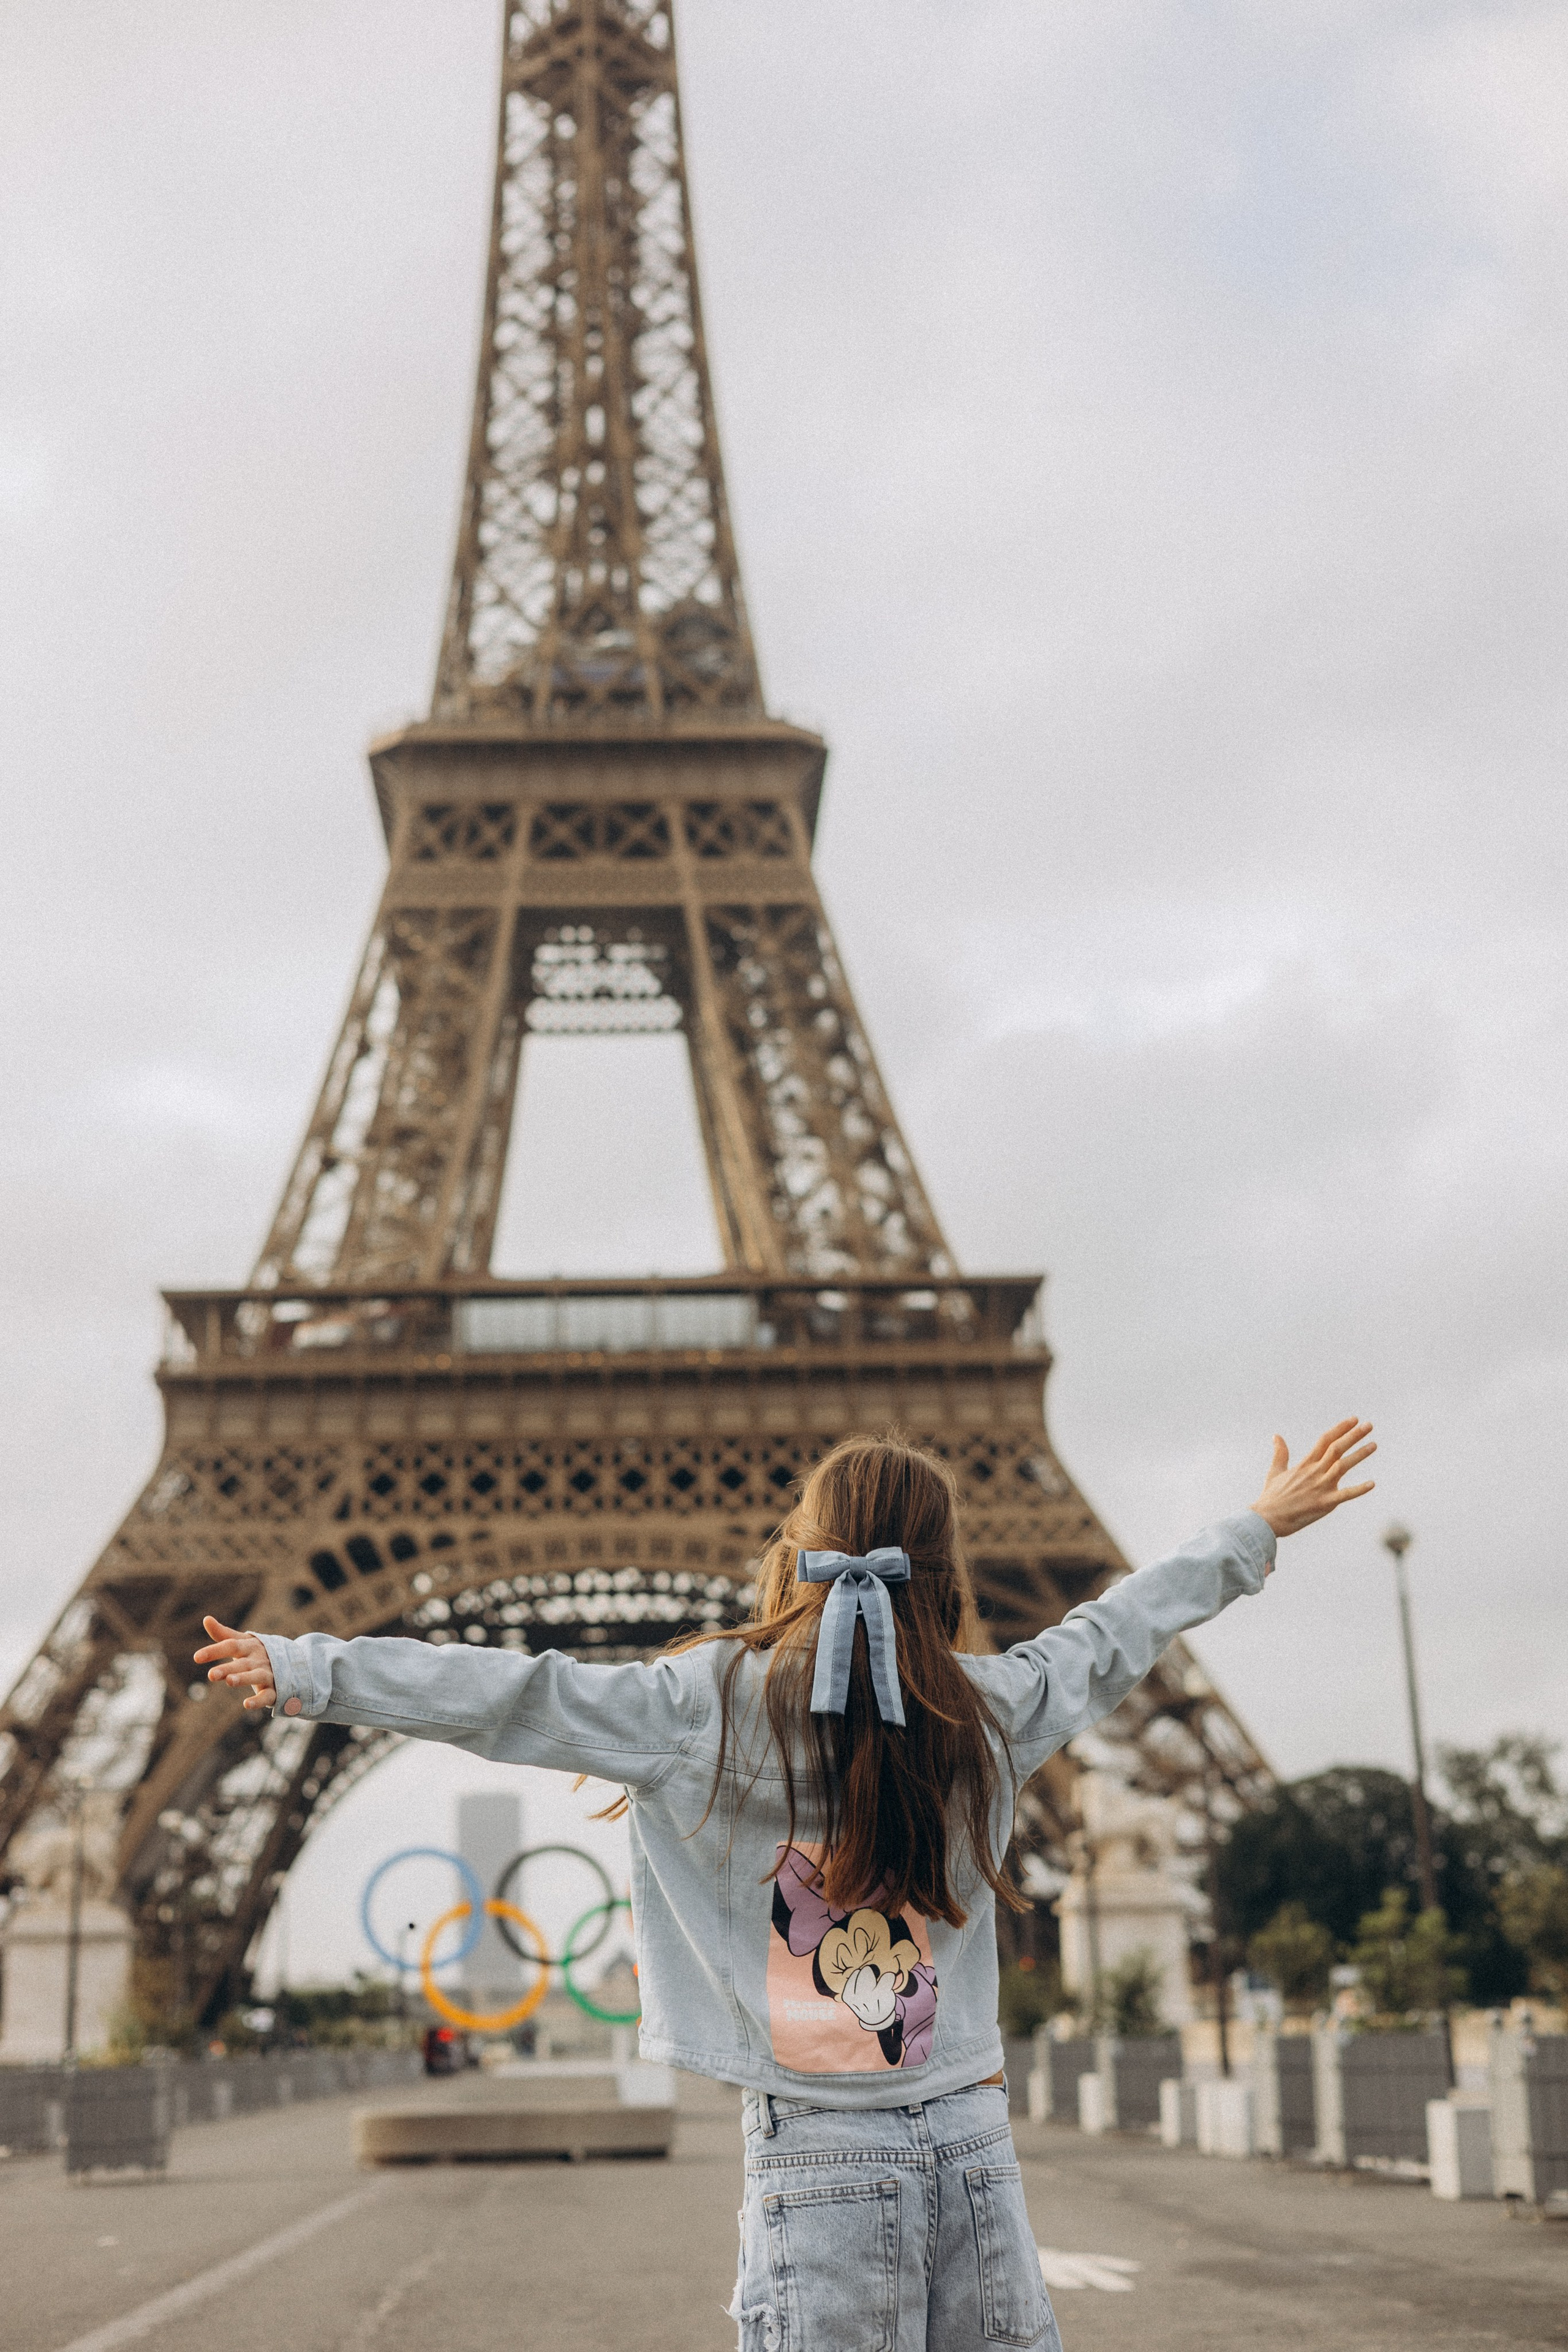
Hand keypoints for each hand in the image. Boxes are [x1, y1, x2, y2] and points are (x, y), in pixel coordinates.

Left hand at [193, 1618, 277, 1712]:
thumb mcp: (243, 1642)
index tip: (197, 1657)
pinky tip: (246, 1704)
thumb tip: (206, 1619)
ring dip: (244, 1678)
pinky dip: (259, 1700)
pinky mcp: (274, 1690)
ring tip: (230, 1681)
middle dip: (227, 1668)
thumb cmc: (258, 1654)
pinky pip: (267, 1696)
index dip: (214, 1651)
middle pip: (242, 1663)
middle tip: (211, 1675)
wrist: (292, 1664)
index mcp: (250, 1647)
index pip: (231, 1646)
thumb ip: (223, 1634)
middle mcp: (258, 1660)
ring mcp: (268, 1674)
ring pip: (256, 1676)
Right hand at [1253, 1418, 1375, 1537]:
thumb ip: (1280, 1453)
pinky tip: (1372, 1483)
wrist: (1267, 1518)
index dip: (1340, 1429)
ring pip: (1343, 1466)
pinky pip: (1345, 1495)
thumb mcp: (1275, 1471)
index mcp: (1305, 1464)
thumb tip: (1277, 1436)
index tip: (1353, 1420)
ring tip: (1373, 1444)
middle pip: (1336, 1449)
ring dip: (1359, 1455)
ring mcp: (1320, 1487)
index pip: (1325, 1441)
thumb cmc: (1271, 1497)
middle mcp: (1315, 1472)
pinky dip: (1359, 1489)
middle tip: (1369, 1425)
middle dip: (1354, 1436)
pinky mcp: (1325, 1503)